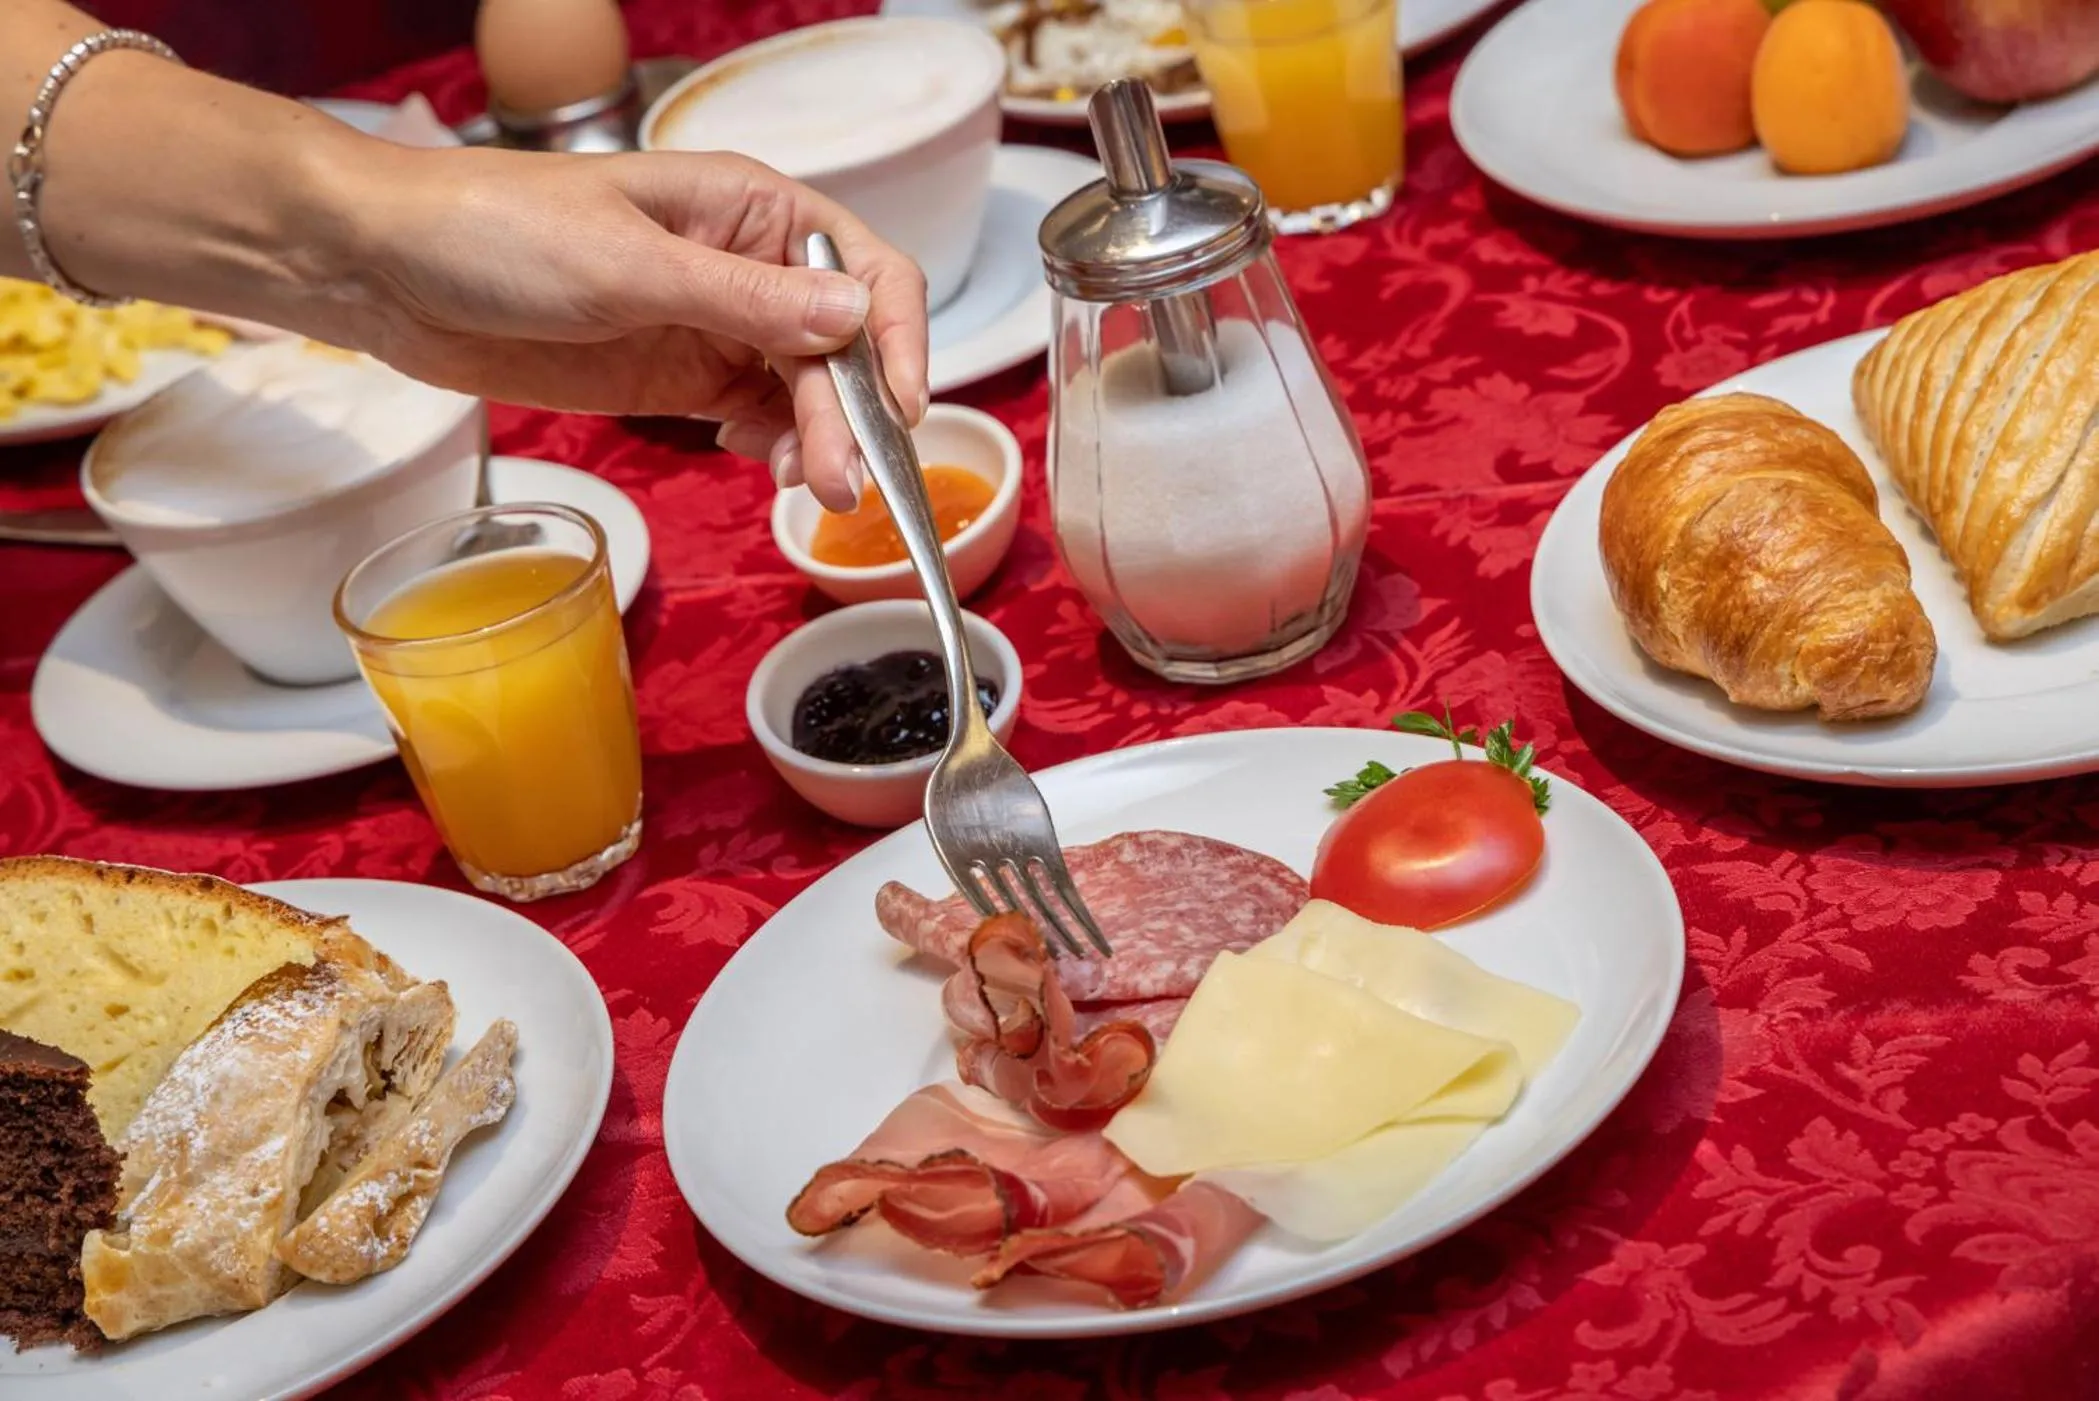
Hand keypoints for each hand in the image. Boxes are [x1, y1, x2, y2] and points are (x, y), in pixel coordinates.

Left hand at [322, 144, 927, 509]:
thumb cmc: (498, 231)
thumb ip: (743, 301)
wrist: (389, 271)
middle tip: (839, 484)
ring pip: (805, 393)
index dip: (898, 339)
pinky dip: (774, 448)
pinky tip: (765, 468)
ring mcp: (713, 327)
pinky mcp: (675, 378)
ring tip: (809, 492)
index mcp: (749, 210)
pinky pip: (755, 418)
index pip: (866, 271)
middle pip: (841, 349)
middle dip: (850, 415)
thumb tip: (854, 318)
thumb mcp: (627, 266)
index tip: (900, 410)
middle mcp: (747, 268)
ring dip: (818, 442)